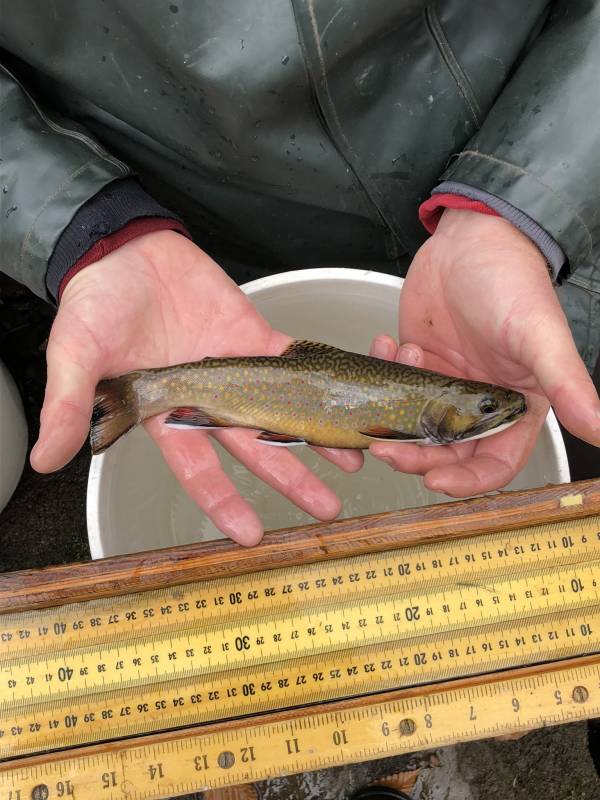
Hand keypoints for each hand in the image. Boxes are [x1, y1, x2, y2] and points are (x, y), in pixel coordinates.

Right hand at [31, 231, 362, 544]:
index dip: (223, 502)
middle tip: (325, 510)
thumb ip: (70, 405)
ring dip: (316, 439)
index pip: (197, 470)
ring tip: (354, 466)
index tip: (251, 535)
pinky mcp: (254, 338)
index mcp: (165, 414)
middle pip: (254, 449)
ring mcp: (236, 371)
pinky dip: (320, 383)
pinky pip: (293, 365)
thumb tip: (45, 460)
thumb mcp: (75, 354)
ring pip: (282, 412)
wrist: (126, 251)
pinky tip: (344, 404)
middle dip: (289, 479)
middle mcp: (207, 401)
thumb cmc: (96, 302)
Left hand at [369, 208, 599, 495]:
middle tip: (389, 449)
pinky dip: (383, 371)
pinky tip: (385, 346)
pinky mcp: (417, 360)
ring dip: (394, 421)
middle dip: (417, 456)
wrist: (473, 235)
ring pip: (414, 424)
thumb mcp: (539, 335)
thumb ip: (567, 385)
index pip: (494, 462)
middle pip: (446, 452)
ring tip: (380, 402)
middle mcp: (478, 401)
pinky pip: (394, 382)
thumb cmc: (512, 280)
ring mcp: (444, 383)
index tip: (435, 480)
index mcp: (515, 405)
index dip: (467, 480)